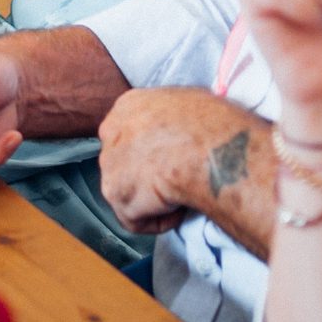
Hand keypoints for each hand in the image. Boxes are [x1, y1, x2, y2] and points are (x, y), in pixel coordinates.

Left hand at [98, 87, 252, 234]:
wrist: (208, 150)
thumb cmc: (212, 125)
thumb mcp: (192, 101)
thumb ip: (172, 116)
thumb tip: (183, 128)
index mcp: (129, 105)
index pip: (131, 132)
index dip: (153, 149)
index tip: (174, 156)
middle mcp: (112, 132)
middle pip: (124, 160)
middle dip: (147, 174)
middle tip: (177, 177)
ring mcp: (110, 165)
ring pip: (127, 190)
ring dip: (153, 198)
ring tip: (182, 192)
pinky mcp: (116, 196)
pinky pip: (137, 219)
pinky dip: (161, 220)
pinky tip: (180, 208)